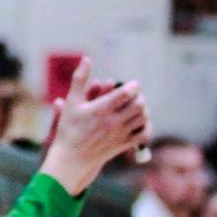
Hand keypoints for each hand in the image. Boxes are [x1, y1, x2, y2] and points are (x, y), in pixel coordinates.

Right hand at [42, 59, 150, 196]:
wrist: (72, 158)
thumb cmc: (69, 128)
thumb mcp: (71, 101)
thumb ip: (79, 78)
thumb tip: (87, 58)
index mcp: (101, 109)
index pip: (126, 94)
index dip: (133, 86)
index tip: (133, 84)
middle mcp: (113, 122)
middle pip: (139, 105)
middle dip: (139, 97)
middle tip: (135, 95)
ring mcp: (120, 134)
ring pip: (143, 119)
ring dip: (143, 110)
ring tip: (137, 106)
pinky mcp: (124, 145)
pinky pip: (144, 135)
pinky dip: (147, 126)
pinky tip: (140, 122)